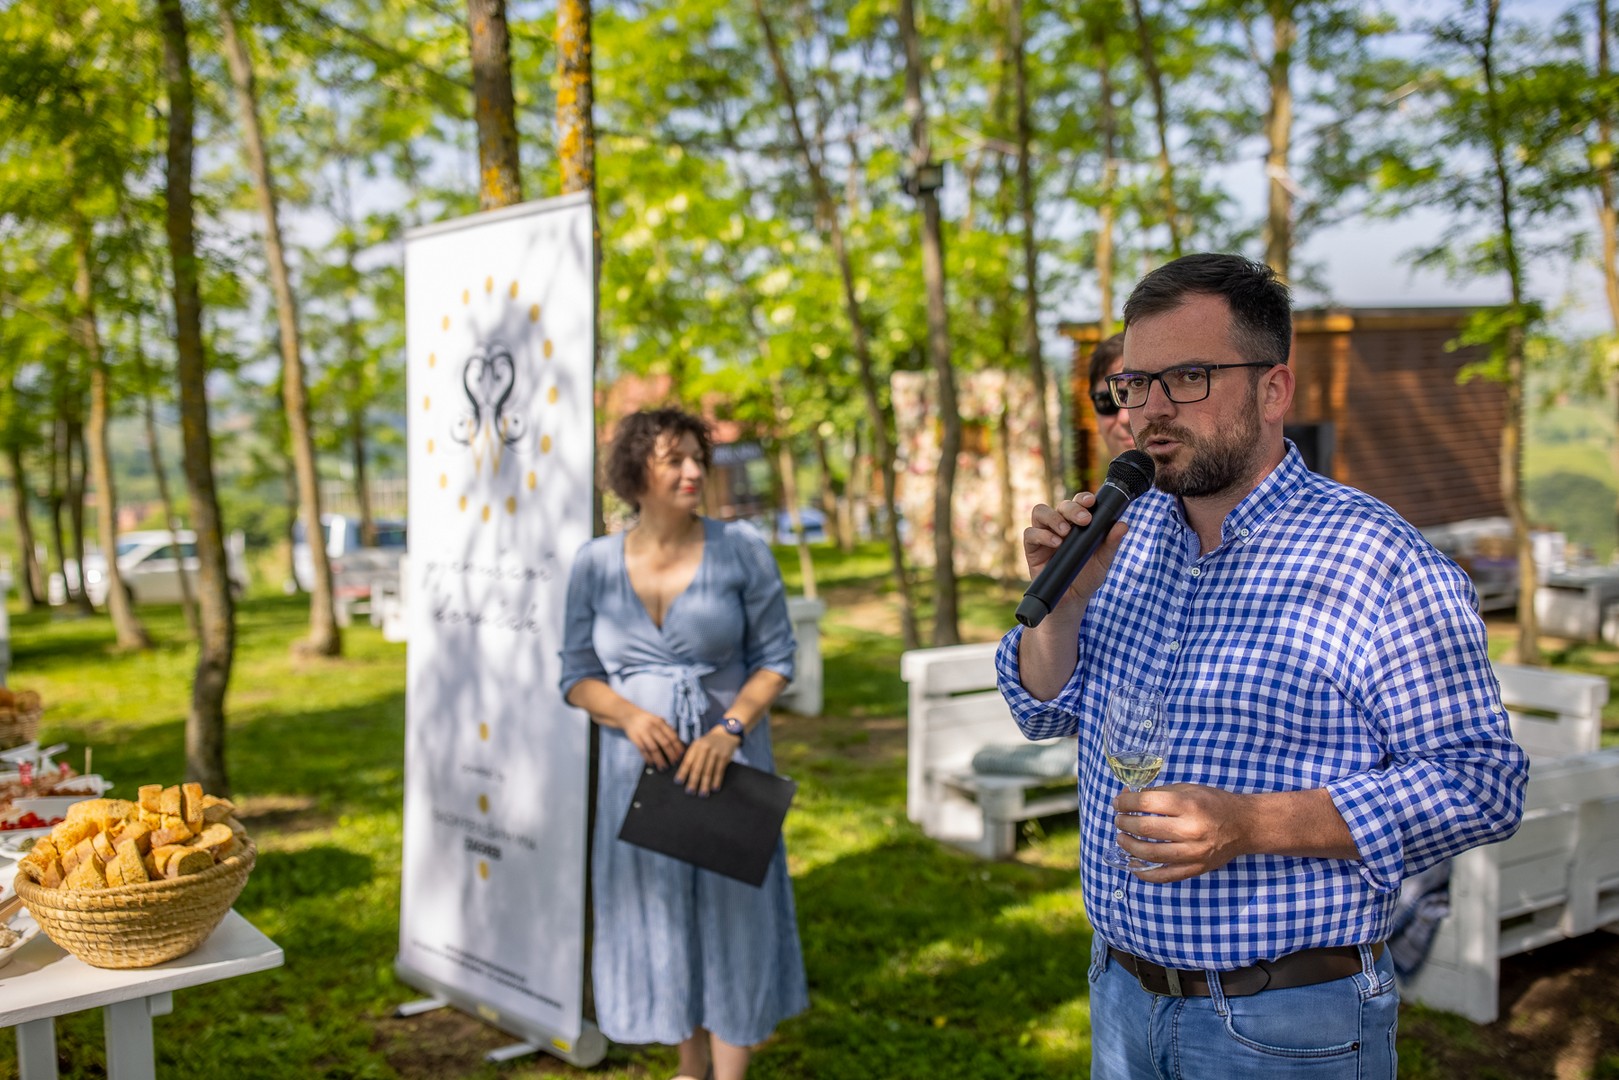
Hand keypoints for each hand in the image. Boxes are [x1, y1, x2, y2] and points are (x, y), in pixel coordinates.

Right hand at [621, 709, 685, 769]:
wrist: (630, 716)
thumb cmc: (648, 720)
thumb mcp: (658, 720)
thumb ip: (667, 728)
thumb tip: (678, 742)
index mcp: (660, 723)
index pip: (672, 736)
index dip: (677, 746)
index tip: (681, 755)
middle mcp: (653, 727)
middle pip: (664, 743)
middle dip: (671, 754)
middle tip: (674, 762)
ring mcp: (643, 733)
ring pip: (653, 749)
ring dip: (659, 759)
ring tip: (663, 767)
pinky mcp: (635, 738)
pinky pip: (643, 750)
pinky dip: (648, 758)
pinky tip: (652, 763)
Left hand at [674, 727, 740, 795]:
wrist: (726, 732)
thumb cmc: (710, 742)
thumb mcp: (699, 744)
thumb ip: (692, 755)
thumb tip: (684, 773)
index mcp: (696, 746)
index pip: (688, 761)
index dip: (683, 772)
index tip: (678, 782)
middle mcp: (705, 748)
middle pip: (697, 768)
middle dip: (693, 781)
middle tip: (690, 792)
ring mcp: (715, 752)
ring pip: (709, 771)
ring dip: (705, 784)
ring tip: (702, 794)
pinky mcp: (725, 756)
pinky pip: (720, 771)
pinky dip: (717, 780)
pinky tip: (714, 788)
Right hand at [1022, 491, 1128, 609]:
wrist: (1072, 600)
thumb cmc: (1088, 577)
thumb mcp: (1103, 560)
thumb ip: (1111, 543)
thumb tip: (1123, 525)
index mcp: (1077, 524)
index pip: (1078, 503)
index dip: (1082, 498)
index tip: (1092, 501)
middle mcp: (1059, 525)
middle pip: (1061, 505)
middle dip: (1072, 509)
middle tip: (1084, 520)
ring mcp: (1044, 535)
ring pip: (1040, 512)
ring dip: (1054, 518)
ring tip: (1065, 531)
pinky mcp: (1032, 548)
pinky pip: (1030, 533)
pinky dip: (1042, 535)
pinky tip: (1056, 543)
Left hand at [1110, 784, 1253, 882]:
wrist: (1244, 825)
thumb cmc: (1214, 803)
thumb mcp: (1188, 789)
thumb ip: (1158, 793)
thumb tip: (1128, 798)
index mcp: (1188, 805)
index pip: (1146, 803)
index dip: (1125, 803)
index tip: (1118, 803)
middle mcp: (1190, 830)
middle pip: (1145, 829)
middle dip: (1124, 823)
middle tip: (1119, 820)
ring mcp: (1193, 853)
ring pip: (1149, 854)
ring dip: (1129, 846)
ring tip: (1122, 838)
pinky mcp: (1195, 869)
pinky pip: (1163, 875)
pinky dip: (1144, 872)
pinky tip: (1133, 864)